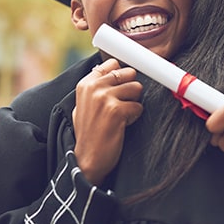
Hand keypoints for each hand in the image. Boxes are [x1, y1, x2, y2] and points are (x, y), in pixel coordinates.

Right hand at [72, 58, 143, 184]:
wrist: (87, 160)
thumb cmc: (89, 133)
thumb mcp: (85, 104)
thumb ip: (97, 86)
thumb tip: (115, 70)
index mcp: (85, 84)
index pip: (112, 63)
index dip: (122, 75)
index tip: (121, 87)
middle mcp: (94, 87)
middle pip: (128, 73)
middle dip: (130, 88)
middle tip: (121, 105)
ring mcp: (104, 98)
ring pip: (137, 88)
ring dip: (133, 103)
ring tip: (121, 116)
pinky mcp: (116, 110)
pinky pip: (139, 106)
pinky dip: (134, 116)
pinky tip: (122, 125)